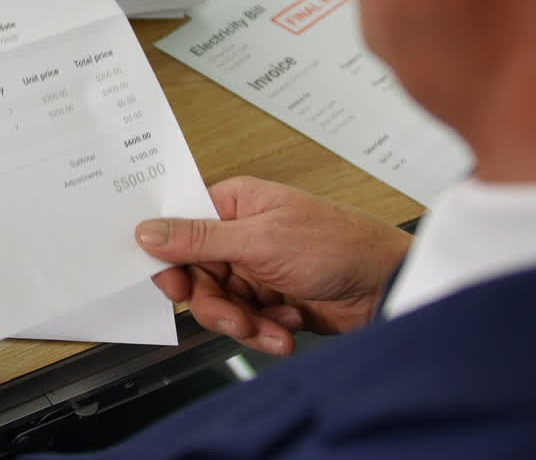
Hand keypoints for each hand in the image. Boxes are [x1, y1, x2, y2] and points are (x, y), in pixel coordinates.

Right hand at [135, 177, 411, 355]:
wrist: (389, 287)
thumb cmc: (338, 245)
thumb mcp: (261, 240)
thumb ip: (199, 239)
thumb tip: (147, 230)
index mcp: (234, 205)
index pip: (180, 230)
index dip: (170, 261)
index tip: (173, 287)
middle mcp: (240, 235)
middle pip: (196, 277)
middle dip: (216, 305)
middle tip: (235, 318)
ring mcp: (254, 270)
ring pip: (219, 305)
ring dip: (244, 323)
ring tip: (272, 328)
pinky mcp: (269, 300)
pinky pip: (244, 321)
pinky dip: (264, 330)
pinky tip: (288, 325)